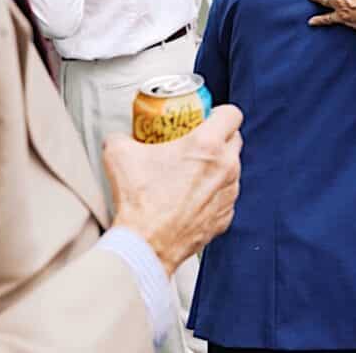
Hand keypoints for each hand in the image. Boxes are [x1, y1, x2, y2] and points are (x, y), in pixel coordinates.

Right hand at [105, 104, 243, 271]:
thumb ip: (122, 137)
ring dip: (217, 167)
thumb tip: (119, 138)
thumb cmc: (139, 202)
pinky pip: (225, 197)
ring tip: (192, 172)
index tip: (207, 117)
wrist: (146, 244)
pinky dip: (213, 194)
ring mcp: (228, 194)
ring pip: (233, 170)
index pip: (232, 114)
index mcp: (206, 145)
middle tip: (197, 142)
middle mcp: (225, 168)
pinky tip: (191, 197)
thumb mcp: (119, 154)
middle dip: (220, 137)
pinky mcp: (225, 217)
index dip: (219, 112)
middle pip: (236, 140)